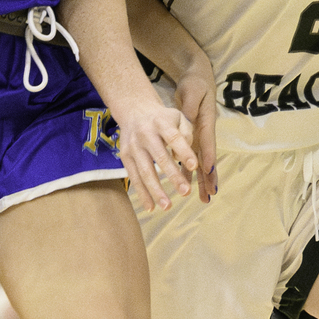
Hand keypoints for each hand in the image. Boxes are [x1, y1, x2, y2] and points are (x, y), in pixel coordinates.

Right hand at [116, 99, 201, 213]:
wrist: (134, 111)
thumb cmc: (163, 118)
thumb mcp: (178, 116)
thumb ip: (187, 133)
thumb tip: (186, 158)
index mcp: (161, 122)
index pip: (174, 138)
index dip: (184, 152)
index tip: (194, 166)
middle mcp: (145, 134)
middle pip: (160, 158)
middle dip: (173, 176)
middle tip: (186, 192)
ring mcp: (133, 146)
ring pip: (145, 171)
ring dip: (156, 190)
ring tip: (168, 206)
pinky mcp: (125, 156)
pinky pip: (134, 177)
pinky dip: (142, 193)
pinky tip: (151, 207)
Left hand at [173, 58, 218, 203]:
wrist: (197, 77)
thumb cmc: (195, 83)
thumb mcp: (193, 91)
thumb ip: (191, 106)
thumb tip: (189, 119)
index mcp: (205, 122)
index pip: (207, 142)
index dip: (208, 157)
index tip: (208, 171)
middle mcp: (204, 133)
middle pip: (208, 158)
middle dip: (210, 177)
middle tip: (211, 194)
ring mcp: (200, 136)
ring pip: (201, 162)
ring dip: (202, 180)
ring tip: (205, 198)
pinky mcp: (193, 137)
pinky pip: (193, 158)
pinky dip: (192, 172)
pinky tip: (190, 185)